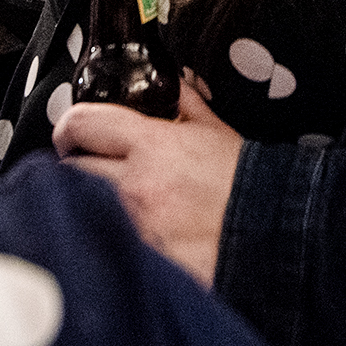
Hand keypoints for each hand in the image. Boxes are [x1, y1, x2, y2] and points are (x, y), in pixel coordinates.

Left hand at [54, 70, 239, 287]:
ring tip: (107, 206)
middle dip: (75, 168)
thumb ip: (184, 103)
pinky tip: (122, 237)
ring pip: (82, 210)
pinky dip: (109, 238)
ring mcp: (134, 228)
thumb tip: (170, 84)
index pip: (81, 123)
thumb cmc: (245, 185)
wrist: (275, 232)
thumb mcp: (214, 131)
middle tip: (88, 171)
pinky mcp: (140, 261)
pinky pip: (106, 243)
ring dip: (88, 205)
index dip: (70, 126)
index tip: (73, 134)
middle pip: (70, 170)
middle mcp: (135, 187)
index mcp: (151, 147)